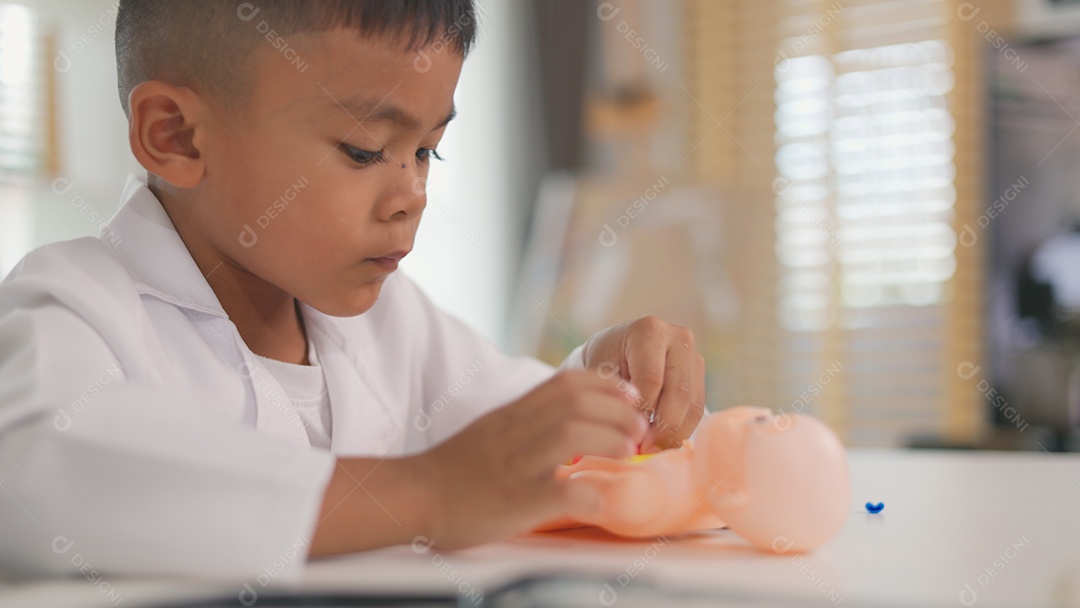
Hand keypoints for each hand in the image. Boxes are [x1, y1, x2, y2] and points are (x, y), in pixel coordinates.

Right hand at [412, 370, 646, 548]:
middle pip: (574, 402)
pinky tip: (602, 499)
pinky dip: (588, 494)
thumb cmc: (454, 469)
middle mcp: (515, 431)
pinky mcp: (514, 499)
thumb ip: (527, 421)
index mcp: (512, 414)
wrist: (413, 496)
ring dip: (609, 439)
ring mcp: (514, 464)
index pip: (564, 383)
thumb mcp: (492, 430)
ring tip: (629, 452)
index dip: (605, 384)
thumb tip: (570, 421)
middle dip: (617, 410)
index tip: (630, 394)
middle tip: (640, 427)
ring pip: (569, 434)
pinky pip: (558, 491)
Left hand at [582, 316, 705, 452]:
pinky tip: (663, 443)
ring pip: (693, 403)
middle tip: (646, 450)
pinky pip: (697, 409)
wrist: (615, 351)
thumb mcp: (601, 374)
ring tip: (653, 450)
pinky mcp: (700, 375)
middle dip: (663, 427)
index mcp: (649, 331)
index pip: (652, 379)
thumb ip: (616, 398)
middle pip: (679, 392)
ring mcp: (694, 355)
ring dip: (675, 432)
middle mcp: (678, 338)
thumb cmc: (603, 362)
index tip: (631, 437)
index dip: (643, 412)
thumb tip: (637, 434)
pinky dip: (682, 429)